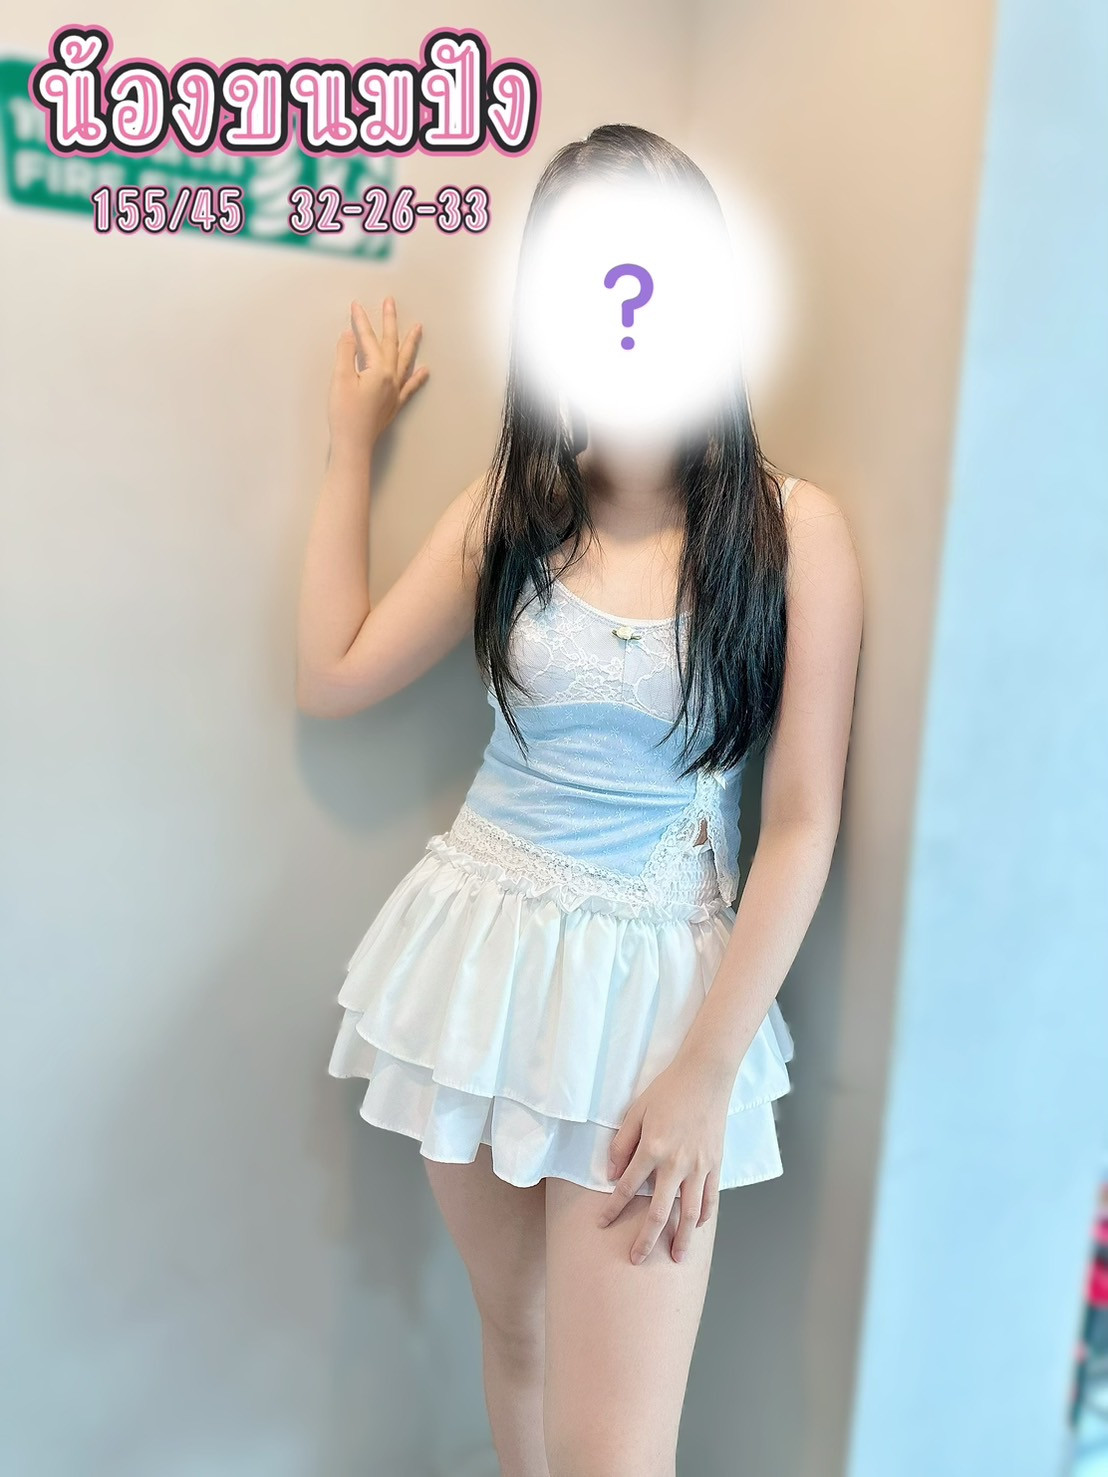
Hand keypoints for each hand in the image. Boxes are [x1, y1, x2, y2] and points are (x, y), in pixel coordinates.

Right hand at [327, 296, 428, 454]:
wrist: (353, 445)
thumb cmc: (344, 414)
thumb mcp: (340, 380)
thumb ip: (345, 354)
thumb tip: (351, 336)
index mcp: (379, 370)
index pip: (368, 340)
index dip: (361, 321)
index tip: (356, 305)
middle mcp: (392, 379)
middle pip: (392, 344)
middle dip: (390, 322)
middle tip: (390, 302)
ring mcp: (395, 392)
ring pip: (406, 362)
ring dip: (411, 344)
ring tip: (418, 329)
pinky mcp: (394, 405)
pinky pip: (410, 387)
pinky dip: (418, 378)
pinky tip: (425, 371)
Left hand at [597, 1054, 730, 1263]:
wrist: (705, 1075)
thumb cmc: (668, 1090)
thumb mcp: (636, 1110)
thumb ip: (623, 1143)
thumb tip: (613, 1173)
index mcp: (652, 1149)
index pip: (627, 1188)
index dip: (612, 1208)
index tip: (602, 1224)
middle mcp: (676, 1164)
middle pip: (659, 1212)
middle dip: (646, 1240)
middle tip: (636, 1260)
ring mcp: (699, 1166)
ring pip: (690, 1213)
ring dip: (682, 1238)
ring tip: (676, 1258)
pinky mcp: (716, 1163)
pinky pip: (711, 1198)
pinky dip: (705, 1216)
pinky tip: (697, 1228)